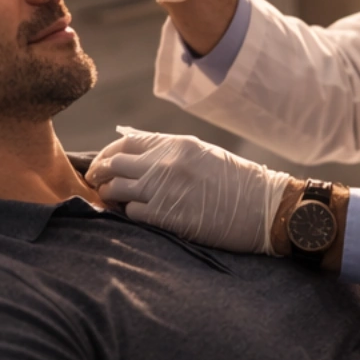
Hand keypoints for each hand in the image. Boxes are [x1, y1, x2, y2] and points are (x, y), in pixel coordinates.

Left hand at [85, 128, 288, 253]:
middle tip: (95, 183)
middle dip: (99, 173)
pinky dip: (127, 214)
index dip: (107, 154)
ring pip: (116, 188)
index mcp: (176, 145)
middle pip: (115, 164)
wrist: (264, 208)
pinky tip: (132, 215)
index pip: (126, 143)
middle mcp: (166, 163)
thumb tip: (136, 155)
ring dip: (109, 195)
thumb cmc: (238, 183)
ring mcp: (165, 189)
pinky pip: (132, 212)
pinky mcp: (167, 215)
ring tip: (109, 200)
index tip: (102, 164)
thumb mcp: (203, 154)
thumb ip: (170, 153)